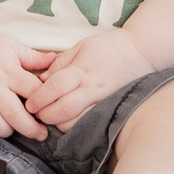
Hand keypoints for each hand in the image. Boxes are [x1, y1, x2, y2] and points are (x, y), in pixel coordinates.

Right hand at [0, 34, 57, 140]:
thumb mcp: (12, 46)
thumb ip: (33, 57)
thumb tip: (55, 60)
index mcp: (9, 71)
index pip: (33, 92)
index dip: (45, 104)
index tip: (52, 111)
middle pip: (15, 113)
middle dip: (31, 128)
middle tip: (41, 135)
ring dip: (9, 131)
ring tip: (17, 130)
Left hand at [23, 28, 153, 130]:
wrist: (143, 52)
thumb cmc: (110, 47)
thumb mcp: (82, 46)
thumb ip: (61, 63)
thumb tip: (42, 79)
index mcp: (82, 70)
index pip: (56, 86)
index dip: (40, 97)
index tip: (29, 104)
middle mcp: (92, 88)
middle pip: (64, 109)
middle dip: (46, 115)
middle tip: (35, 115)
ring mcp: (103, 101)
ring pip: (77, 121)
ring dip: (59, 124)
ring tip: (50, 120)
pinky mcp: (110, 109)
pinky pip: (90, 123)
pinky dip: (76, 126)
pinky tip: (68, 123)